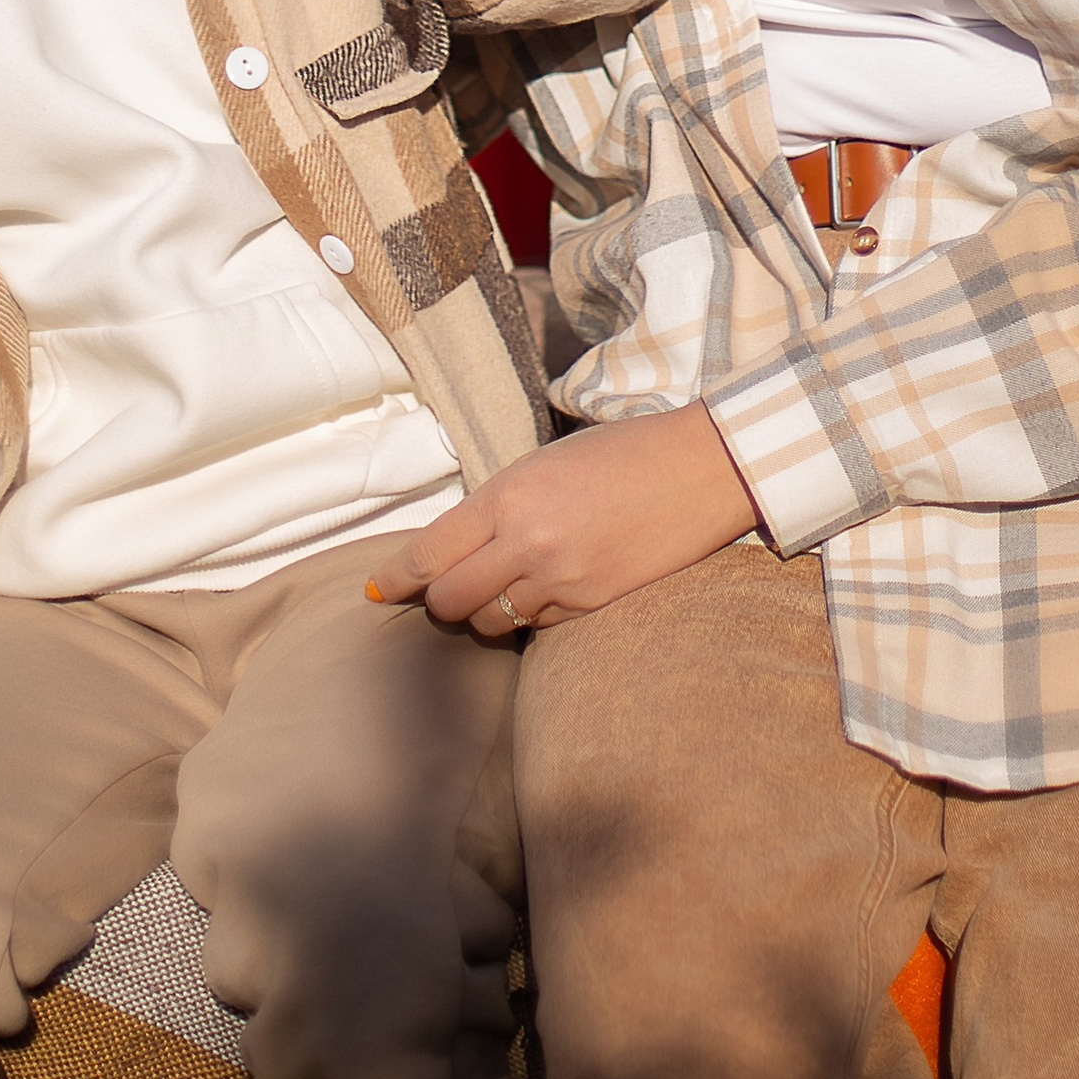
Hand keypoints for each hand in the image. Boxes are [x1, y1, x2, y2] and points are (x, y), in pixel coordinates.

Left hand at [365, 400, 758, 633]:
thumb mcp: (545, 462)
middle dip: (440, 601)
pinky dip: (533, 615)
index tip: (377, 589)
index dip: (396, 577)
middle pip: (449, 600)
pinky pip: (538, 627)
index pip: (429, 552)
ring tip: (504, 585)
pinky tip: (550, 588)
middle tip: (447, 589)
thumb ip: (499, 503)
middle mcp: (526, 541)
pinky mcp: (591, 604)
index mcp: (508, 493)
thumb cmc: (621, 452)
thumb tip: (456, 545)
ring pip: (490, 621)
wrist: (701, 468)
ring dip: (486, 611)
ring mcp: (560, 578)